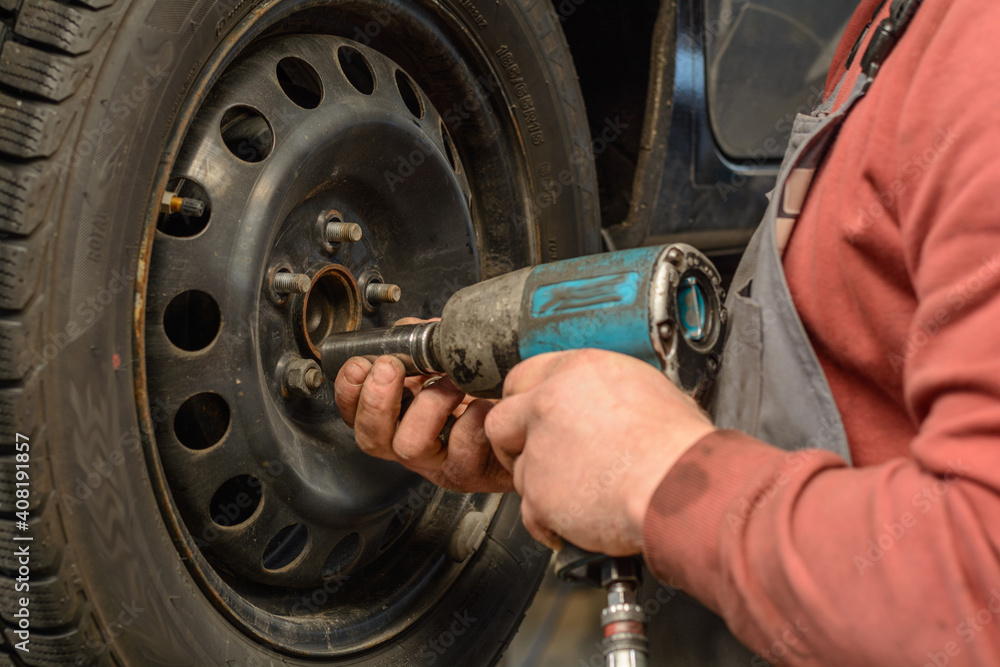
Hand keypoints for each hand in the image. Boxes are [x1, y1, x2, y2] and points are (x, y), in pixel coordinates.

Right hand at [333, 320, 512, 492]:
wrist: (528, 426)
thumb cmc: (486, 399)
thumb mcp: (447, 368)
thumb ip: (422, 349)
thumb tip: (408, 329)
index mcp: (401, 420)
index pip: (355, 414)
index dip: (349, 391)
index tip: (359, 365)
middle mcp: (414, 445)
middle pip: (371, 437)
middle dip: (376, 398)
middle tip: (391, 367)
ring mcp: (440, 462)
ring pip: (411, 443)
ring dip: (430, 402)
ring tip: (453, 382)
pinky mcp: (471, 471)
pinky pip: (463, 445)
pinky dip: (473, 417)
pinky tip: (486, 403)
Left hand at [485, 349, 714, 555]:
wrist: (680, 487)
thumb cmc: (679, 448)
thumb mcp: (649, 393)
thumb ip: (607, 395)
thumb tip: (603, 405)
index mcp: (579, 371)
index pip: (524, 376)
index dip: (526, 401)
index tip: (532, 418)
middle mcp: (550, 404)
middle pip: (501, 419)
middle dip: (513, 441)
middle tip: (534, 456)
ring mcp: (540, 449)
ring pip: (517, 469)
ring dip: (540, 485)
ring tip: (577, 495)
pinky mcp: (539, 492)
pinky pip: (529, 512)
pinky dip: (549, 522)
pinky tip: (572, 522)